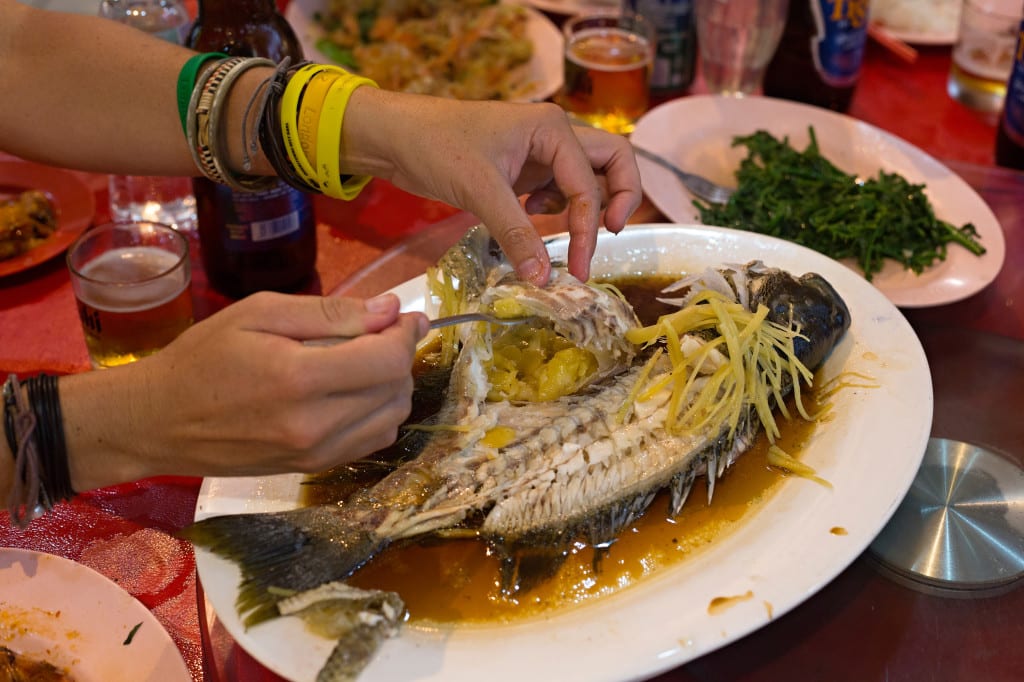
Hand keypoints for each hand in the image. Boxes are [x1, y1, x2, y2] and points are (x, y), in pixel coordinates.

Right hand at [62, 293, 427, 489]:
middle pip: (396, 389)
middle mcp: (315, 424)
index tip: (402, 315)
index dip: (405, 333)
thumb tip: (391, 310)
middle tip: (380, 333)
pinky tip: (354, 392)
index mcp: (300, 378)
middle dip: (399, 355)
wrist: (158, 422)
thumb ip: (330, 313)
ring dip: (393, 385)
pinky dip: (378, 413)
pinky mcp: (312, 469)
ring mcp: (315, 454)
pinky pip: (372, 441)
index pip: (388, 359)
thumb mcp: (259, 313)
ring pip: (392, 418)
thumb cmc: (203, 358)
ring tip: (365, 362)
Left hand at [343, 91, 642, 284]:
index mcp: (553, 128)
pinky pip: (557, 190)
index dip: (588, 229)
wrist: (394, 136)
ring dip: (585, 208)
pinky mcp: (523, 169)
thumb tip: (543, 278)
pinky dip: (556, 209)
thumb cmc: (435, 145)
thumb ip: (516, 234)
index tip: (578, 269)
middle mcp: (554, 135)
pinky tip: (533, 219)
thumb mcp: (480, 190)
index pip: (590, 184)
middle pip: (612, 163)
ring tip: (567, 239)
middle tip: (607, 235)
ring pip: (586, 179)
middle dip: (617, 200)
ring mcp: (540, 152)